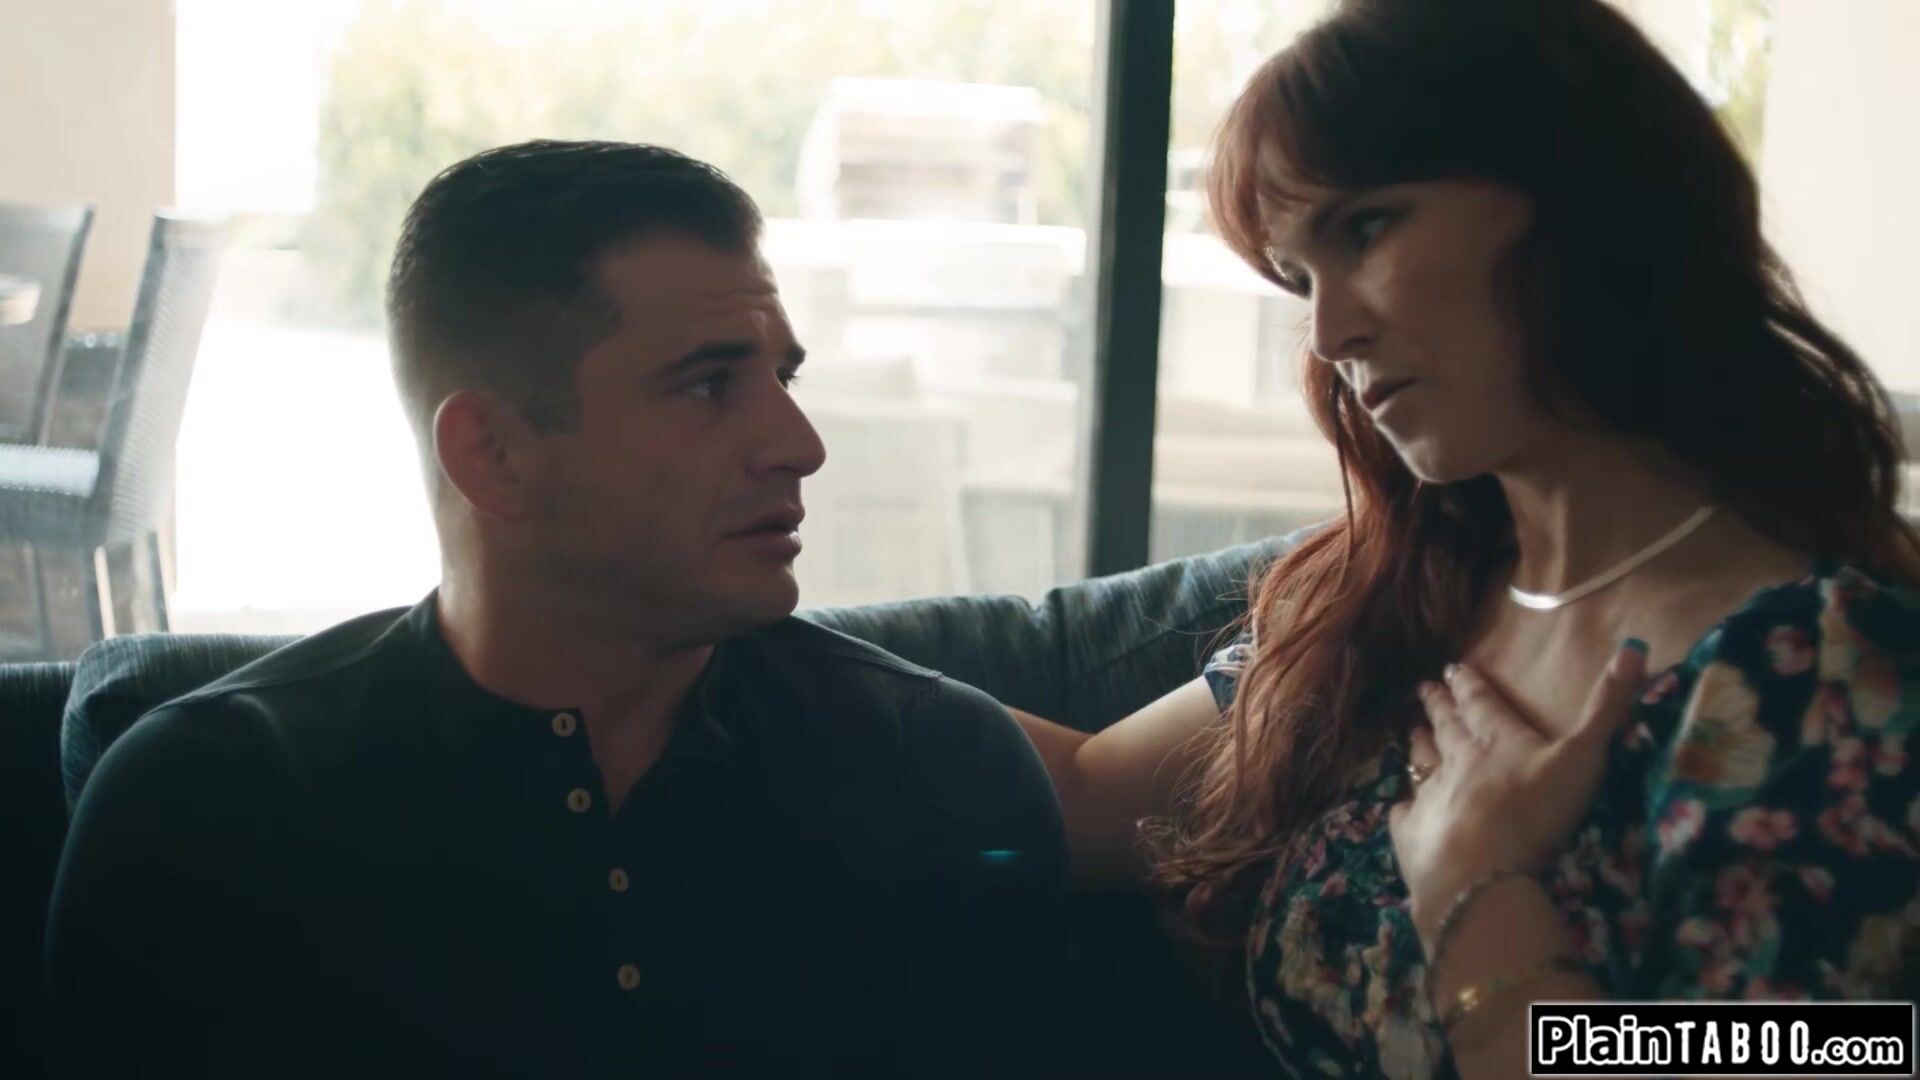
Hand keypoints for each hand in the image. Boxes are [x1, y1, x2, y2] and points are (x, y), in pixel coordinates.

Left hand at [1389, 641, 1647, 946]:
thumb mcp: (1582, 756)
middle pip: (1446, 726)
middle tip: (1424, 689)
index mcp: (1496, 738)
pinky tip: (1401, 805)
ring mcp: (1429, 795)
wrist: (1479, 873)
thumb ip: (1607, 708)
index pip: (1481, 703)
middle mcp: (1457, 760)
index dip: (1469, 684)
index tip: (1452, 668)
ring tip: (1411, 731)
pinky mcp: (1412, 832)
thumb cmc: (1534, 811)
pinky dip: (1404, 805)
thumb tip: (1635, 648)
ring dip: (1418, 745)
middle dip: (1438, 705)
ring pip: (1421, 762)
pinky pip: (1404, 813)